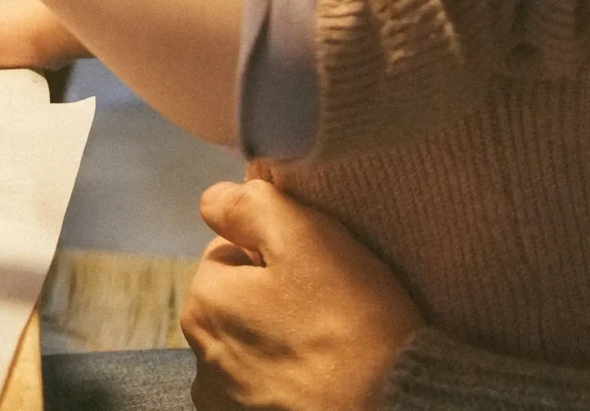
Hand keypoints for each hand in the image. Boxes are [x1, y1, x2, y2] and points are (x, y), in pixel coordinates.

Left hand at [184, 180, 421, 410]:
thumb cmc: (349, 322)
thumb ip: (251, 207)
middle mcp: (201, 356)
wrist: (388, 408)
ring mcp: (223, 400)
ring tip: (326, 341)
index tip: (315, 265)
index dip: (274, 249)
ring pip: (251, 344)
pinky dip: (285, 378)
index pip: (231, 250)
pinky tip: (320, 375)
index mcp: (203, 302)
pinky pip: (263, 386)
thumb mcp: (306, 240)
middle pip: (237, 299)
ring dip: (276, 338)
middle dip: (272, 295)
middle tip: (326, 300)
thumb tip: (214, 198)